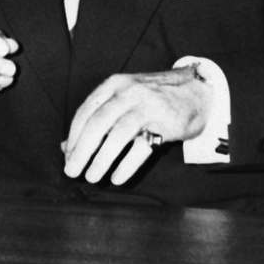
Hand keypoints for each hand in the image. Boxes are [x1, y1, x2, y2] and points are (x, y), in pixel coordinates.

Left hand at [62, 66, 211, 184]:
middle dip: (81, 150)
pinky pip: (142, 147)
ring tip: (92, 177)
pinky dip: (126, 165)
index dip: (73, 136)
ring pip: (117, 135)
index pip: (85, 112)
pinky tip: (117, 178)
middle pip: (97, 123)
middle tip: (72, 171)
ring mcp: (147, 107)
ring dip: (101, 159)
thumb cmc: (153, 98)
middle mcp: (127, 93)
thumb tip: (66, 147)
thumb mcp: (123, 99)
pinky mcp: (165, 123)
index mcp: (113, 85)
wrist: (197, 90)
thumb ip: (97, 118)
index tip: (67, 157)